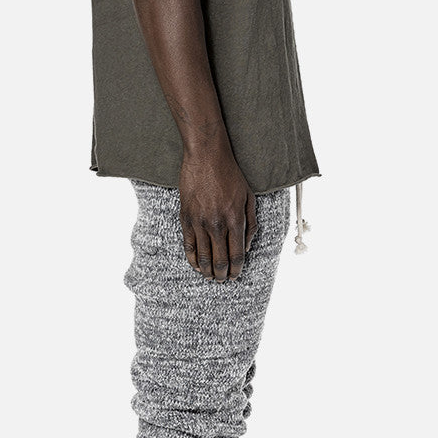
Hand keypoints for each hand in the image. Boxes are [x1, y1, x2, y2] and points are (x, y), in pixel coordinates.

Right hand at [179, 148, 256, 281]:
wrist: (206, 156)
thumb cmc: (230, 175)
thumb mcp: (249, 197)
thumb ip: (251, 224)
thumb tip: (247, 247)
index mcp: (236, 219)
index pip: (237, 255)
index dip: (236, 270)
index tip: (236, 276)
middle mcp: (217, 224)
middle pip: (220, 260)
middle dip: (222, 275)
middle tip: (223, 280)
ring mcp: (199, 221)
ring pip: (202, 256)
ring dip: (207, 271)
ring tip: (210, 276)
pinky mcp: (185, 217)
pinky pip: (188, 245)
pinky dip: (192, 259)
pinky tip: (196, 265)